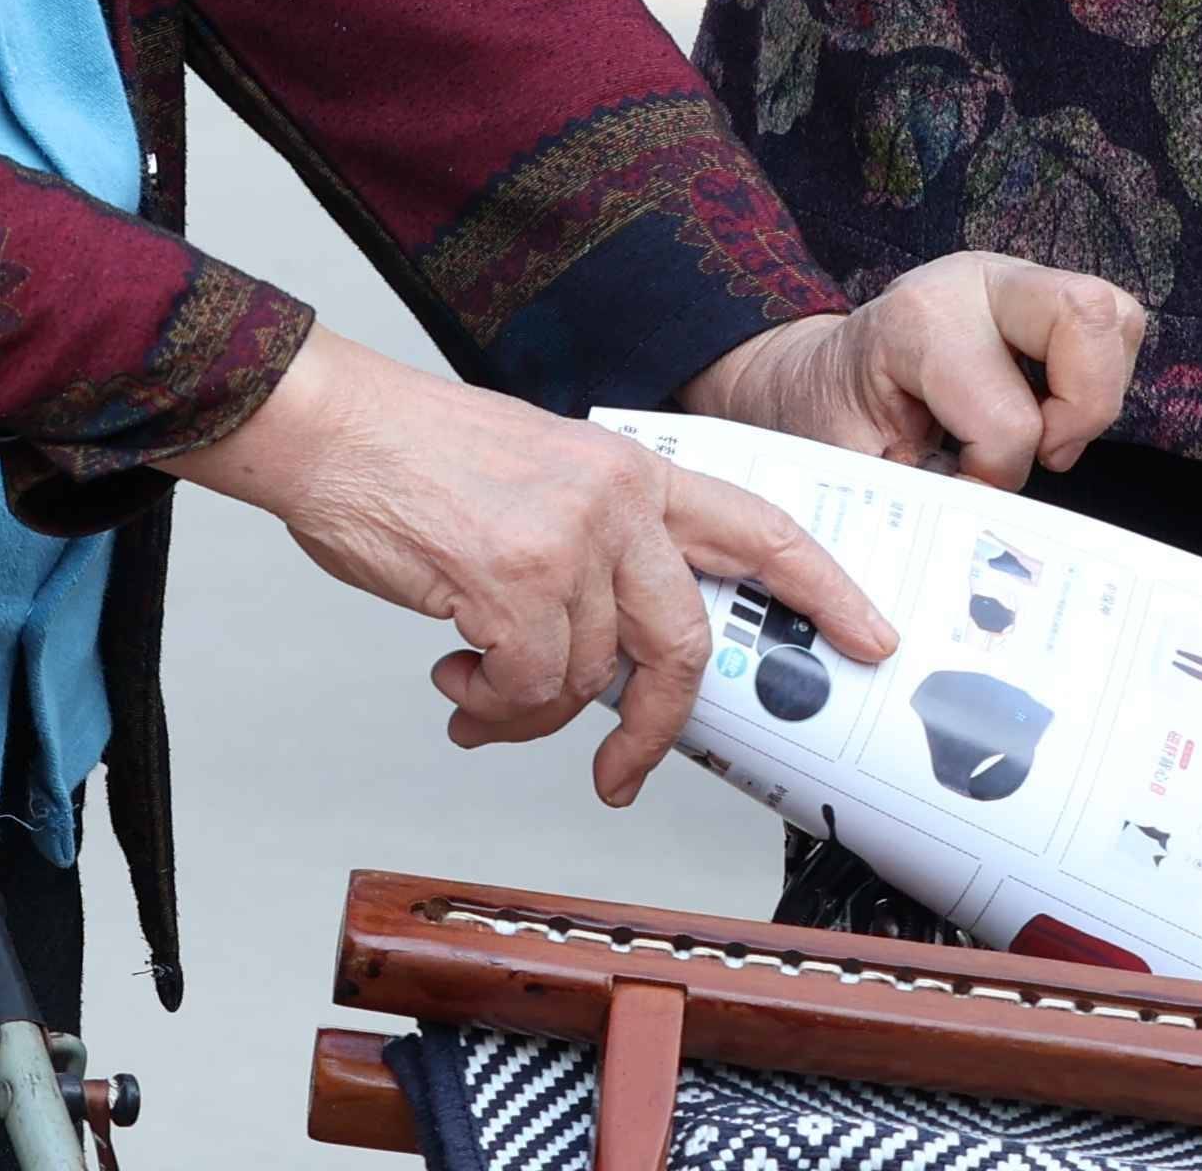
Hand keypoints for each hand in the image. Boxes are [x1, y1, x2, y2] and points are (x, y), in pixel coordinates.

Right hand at [172, 328, 895, 800]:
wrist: (332, 428)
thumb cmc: (418, 458)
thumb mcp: (542, 477)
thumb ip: (597, 551)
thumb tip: (611, 662)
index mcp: (634, 468)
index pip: (761, 526)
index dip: (825, 588)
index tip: (869, 637)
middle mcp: (617, 499)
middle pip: (685, 640)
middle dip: (655, 725)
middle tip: (621, 772)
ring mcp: (571, 538)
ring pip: (590, 679)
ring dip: (528, 710)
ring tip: (475, 689)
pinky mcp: (515, 582)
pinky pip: (532, 692)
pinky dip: (493, 708)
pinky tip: (456, 680)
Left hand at [681, 254, 1152, 486]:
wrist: (818, 377)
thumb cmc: (835, 423)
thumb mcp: (851, 469)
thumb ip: (908, 506)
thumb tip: (969, 554)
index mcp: (917, 325)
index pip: (1008, 418)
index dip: (995, 476)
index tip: (961, 489)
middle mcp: (972, 283)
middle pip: (1084, 312)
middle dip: (1082, 409)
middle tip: (1043, 455)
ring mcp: (1013, 277)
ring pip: (1113, 317)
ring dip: (1095, 393)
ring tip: (1044, 432)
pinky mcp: (1041, 289)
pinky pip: (1113, 322)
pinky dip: (1099, 376)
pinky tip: (1049, 409)